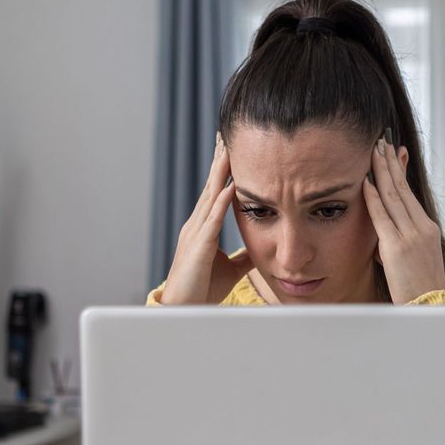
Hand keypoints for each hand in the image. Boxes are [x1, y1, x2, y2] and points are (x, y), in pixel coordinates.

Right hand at [160, 132, 253, 303]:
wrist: (185, 310)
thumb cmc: (203, 289)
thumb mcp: (231, 268)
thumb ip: (243, 255)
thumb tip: (260, 247)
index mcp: (204, 228)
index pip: (216, 192)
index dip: (223, 171)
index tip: (230, 149)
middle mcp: (197, 224)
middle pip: (211, 186)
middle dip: (219, 161)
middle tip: (225, 135)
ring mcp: (195, 233)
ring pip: (210, 196)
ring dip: (220, 173)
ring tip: (228, 149)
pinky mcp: (198, 247)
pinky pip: (211, 220)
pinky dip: (222, 202)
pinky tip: (230, 186)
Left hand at [362, 129, 444, 304]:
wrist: (430, 309)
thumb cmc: (419, 289)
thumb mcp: (414, 259)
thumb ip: (399, 240)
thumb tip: (383, 232)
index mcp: (428, 229)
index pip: (409, 193)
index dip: (399, 171)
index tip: (392, 153)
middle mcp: (422, 228)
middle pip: (402, 188)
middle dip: (390, 163)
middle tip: (380, 141)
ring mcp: (411, 236)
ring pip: (394, 196)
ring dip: (382, 171)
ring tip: (372, 151)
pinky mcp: (397, 247)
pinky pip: (382, 217)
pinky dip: (374, 198)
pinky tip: (366, 181)